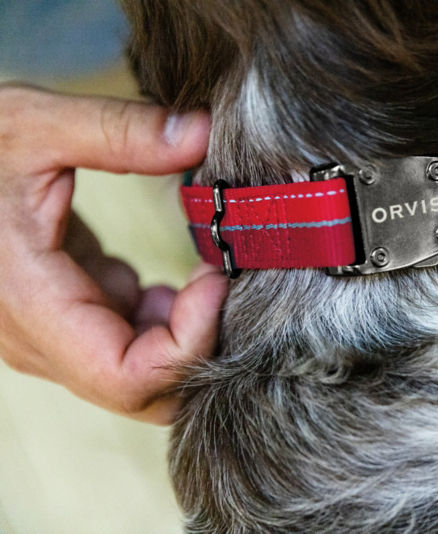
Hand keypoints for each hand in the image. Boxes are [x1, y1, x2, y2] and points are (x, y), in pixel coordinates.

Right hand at [0, 84, 227, 424]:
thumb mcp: (34, 125)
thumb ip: (119, 131)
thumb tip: (203, 133)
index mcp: (29, 306)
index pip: (129, 378)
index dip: (191, 342)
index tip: (218, 277)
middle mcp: (41, 342)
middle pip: (148, 392)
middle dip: (201, 344)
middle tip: (227, 278)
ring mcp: (55, 340)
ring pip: (146, 374)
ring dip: (188, 332)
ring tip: (208, 271)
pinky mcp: (71, 324)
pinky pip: (135, 347)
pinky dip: (167, 319)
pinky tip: (173, 279)